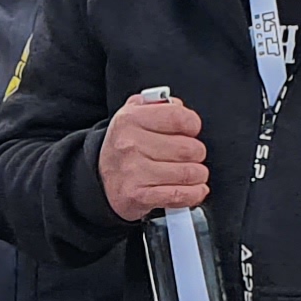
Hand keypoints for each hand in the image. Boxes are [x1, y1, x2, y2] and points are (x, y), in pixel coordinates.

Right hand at [96, 90, 206, 222]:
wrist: (101, 179)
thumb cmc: (125, 146)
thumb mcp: (133, 115)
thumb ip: (158, 104)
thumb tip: (179, 107)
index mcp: (131, 119)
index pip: (180, 117)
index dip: (193, 125)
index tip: (190, 131)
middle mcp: (130, 145)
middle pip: (190, 148)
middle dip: (197, 154)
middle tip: (190, 156)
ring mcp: (134, 172)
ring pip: (189, 173)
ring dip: (198, 175)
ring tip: (192, 173)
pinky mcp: (139, 196)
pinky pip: (180, 195)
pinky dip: (194, 193)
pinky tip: (195, 190)